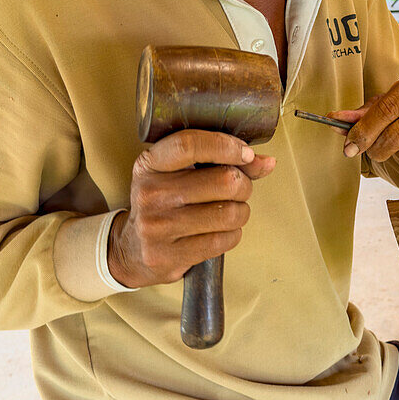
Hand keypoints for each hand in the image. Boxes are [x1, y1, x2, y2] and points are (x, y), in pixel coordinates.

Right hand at [108, 130, 274, 288]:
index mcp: (150, 164)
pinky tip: (221, 231)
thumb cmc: (163, 205)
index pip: (190, 145)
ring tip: (229, 211)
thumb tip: (266, 162)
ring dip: (240, 212)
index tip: (246, 154)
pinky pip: (223, 240)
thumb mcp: (180, 175)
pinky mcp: (168, 255)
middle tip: (238, 190)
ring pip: (229, 213)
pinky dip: (232, 235)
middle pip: (224, 181)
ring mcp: (157, 226)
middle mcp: (151, 193)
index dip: (226, 146)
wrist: (132, 250)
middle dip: (243, 185)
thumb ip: (223, 162)